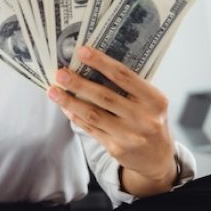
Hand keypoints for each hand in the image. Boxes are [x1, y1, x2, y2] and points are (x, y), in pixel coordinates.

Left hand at [48, 46, 176, 194]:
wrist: (158, 158)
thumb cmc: (150, 120)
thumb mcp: (150, 102)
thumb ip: (129, 87)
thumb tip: (91, 66)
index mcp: (155, 100)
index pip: (124, 76)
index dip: (101, 63)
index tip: (81, 51)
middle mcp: (144, 118)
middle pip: (105, 97)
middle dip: (79, 84)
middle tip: (60, 73)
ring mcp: (130, 136)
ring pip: (93, 115)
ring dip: (70, 102)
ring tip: (53, 90)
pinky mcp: (116, 149)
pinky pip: (91, 129)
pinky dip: (75, 116)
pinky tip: (65, 107)